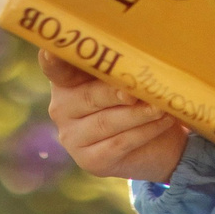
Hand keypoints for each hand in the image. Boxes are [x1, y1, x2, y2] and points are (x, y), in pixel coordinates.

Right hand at [39, 48, 188, 182]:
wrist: (157, 142)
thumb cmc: (138, 98)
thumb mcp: (128, 78)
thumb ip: (122, 67)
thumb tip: (138, 58)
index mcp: (65, 80)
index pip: (54, 67)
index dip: (52, 60)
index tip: (51, 52)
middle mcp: (61, 108)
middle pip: (88, 97)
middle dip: (117, 92)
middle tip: (138, 89)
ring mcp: (72, 137)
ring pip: (106, 122)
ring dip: (138, 113)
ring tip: (161, 106)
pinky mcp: (90, 161)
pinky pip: (119, 143)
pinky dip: (145, 131)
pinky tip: (163, 121)